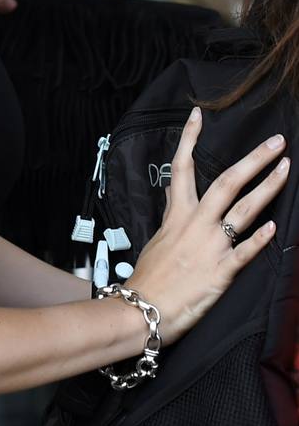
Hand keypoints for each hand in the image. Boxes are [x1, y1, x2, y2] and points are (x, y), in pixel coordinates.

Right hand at [124, 107, 287, 342]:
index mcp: (177, 216)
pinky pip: (245, 252)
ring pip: (243, 210)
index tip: (198, 116)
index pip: (181, 168)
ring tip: (286, 169)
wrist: (141, 309)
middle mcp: (195, 225)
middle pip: (226, 182)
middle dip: (253, 160)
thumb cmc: (148, 278)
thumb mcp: (157, 240)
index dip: (188, 139)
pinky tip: (275, 226)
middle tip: (276, 142)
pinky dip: (260, 238)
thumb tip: (175, 193)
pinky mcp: (221, 271)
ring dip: (267, 188)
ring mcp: (210, 246)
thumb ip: (172, 216)